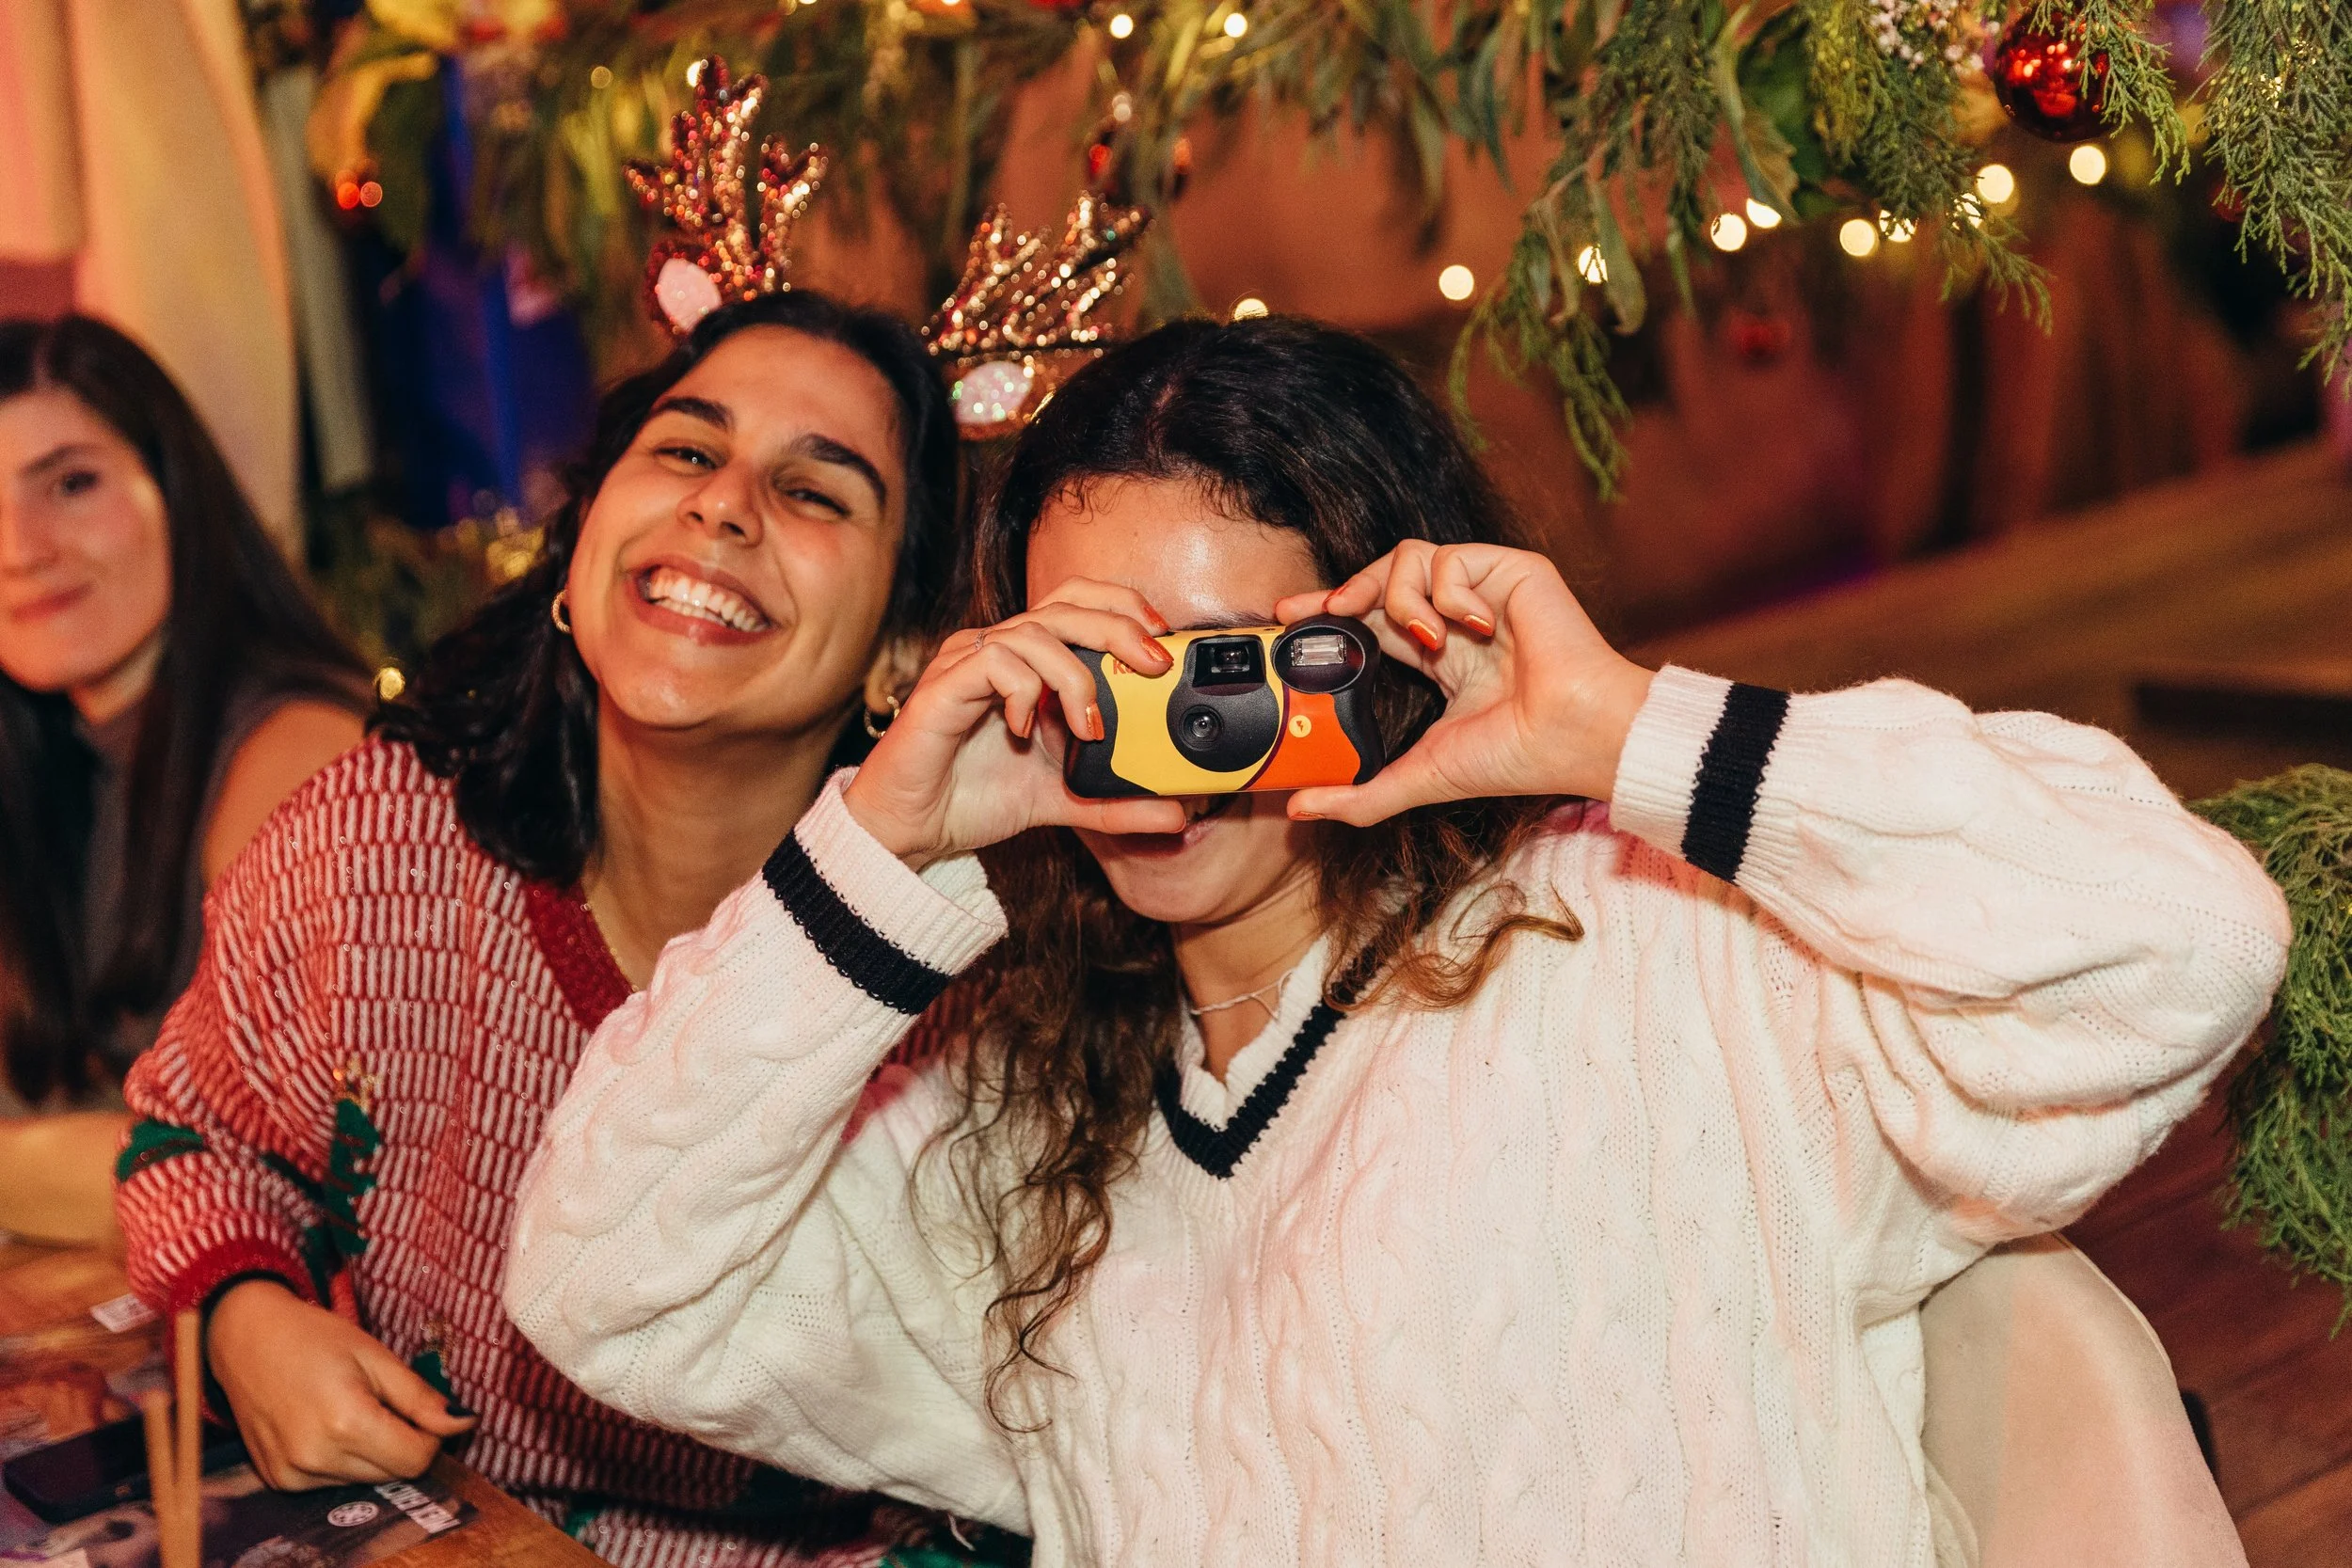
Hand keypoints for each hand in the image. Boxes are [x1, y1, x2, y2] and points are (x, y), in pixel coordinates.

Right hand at [207, 1279, 474, 1488]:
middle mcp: (316, 1456)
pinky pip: (332, 1482)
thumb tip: (465, 1422)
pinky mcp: (278, 1480)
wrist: (245, 1339)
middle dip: (403, 1443)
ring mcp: (293, 1474)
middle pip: (393, 1474)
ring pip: (365, 1480)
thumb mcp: (376, 1356)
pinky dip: (342, 1459)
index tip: (423, 1411)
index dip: (431, 1437)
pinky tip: (325, 1424)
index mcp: (346, 1422)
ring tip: (350, 1408)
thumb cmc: (315, 1337)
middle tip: (385, 1403)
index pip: (416, 1459)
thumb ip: (421, 1398)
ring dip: (372, 1452)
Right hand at [842, 579, 1189, 867]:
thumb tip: (1177, 814)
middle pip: (1065, 606)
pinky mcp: (943, 686)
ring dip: (1074, 677)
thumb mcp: (1065, 801)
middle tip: (1152, 666)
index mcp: (1027, 661)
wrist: (911, 828)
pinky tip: (1025, 728)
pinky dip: (1022, 690)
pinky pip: (992, 661)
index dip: (1122, 607)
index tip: (1161, 641)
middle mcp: (998, 650)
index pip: (1078, 603)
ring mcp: (968, 663)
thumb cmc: (976, 797)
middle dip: (1117, 628)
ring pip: (1034, 632)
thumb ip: (1116, 803)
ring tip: (1089, 728)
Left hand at [1271, 542, 1654, 823]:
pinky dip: (1449, 592)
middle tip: (1315, 611)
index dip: (1332, 617)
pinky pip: (1450, 557)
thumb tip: (1298, 810)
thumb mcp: (1422, 777)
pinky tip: (1473, 626)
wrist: (1572, 735)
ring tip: (1425, 640)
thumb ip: (1360, 795)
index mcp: (1441, 659)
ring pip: (1409, 560)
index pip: (1374, 624)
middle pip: (1382, 582)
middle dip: (1341, 591)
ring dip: (1402, 600)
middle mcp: (1457, 621)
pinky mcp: (1510, 570)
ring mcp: (1483, 593)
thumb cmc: (1516, 756)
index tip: (1290, 620)